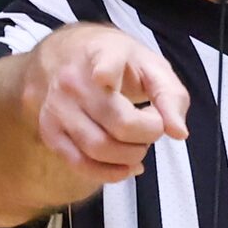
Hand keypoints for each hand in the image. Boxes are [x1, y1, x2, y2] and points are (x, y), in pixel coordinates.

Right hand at [29, 23, 189, 185]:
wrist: (70, 58)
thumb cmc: (120, 64)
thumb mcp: (152, 66)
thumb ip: (171, 96)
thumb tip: (178, 133)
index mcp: (102, 53)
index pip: (104, 63)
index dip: (105, 70)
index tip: (104, 76)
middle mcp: (73, 80)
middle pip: (118, 123)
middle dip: (147, 135)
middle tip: (153, 127)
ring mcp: (57, 107)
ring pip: (97, 148)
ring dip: (130, 156)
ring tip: (139, 143)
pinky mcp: (50, 131)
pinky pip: (79, 164)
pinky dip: (109, 173)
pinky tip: (127, 167)